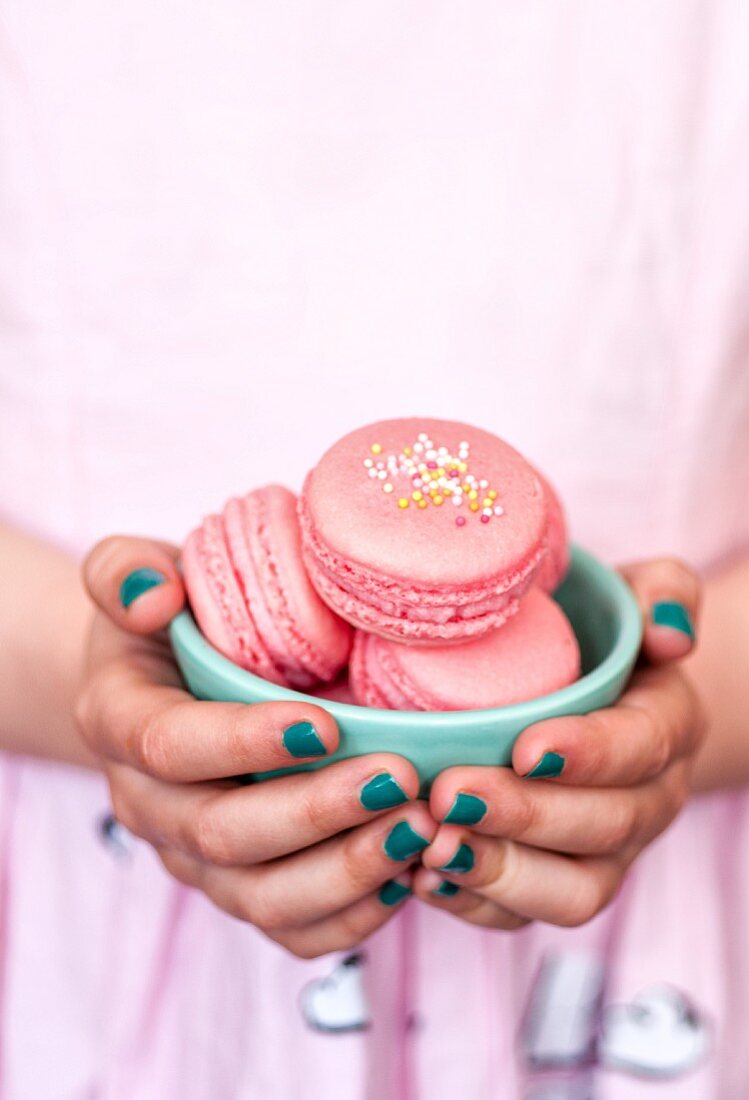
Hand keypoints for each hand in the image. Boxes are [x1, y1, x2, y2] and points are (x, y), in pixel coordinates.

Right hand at [77, 536, 435, 957]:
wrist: (169, 679)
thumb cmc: (175, 619)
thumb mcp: (144, 575)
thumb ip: (126, 569)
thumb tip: (152, 595)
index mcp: (121, 722)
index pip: (170, 747)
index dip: (242, 743)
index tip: (325, 723)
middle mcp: (148, 803)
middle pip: (221, 835)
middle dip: (315, 814)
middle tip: (399, 780)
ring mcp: (192, 856)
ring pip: (258, 898)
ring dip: (344, 873)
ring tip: (420, 831)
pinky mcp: (239, 886)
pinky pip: (289, 929)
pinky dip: (352, 915)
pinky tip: (410, 874)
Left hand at [410, 558, 704, 928]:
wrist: (589, 685)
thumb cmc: (599, 630)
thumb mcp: (636, 591)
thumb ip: (663, 592)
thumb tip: (671, 634)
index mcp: (666, 724)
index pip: (642, 748)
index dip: (590, 754)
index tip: (526, 746)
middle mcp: (648, 798)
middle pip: (605, 827)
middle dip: (527, 816)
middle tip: (451, 793)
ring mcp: (606, 850)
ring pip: (574, 891)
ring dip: (501, 873)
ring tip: (433, 846)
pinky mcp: (558, 879)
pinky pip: (526, 914)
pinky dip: (474, 902)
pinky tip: (421, 874)